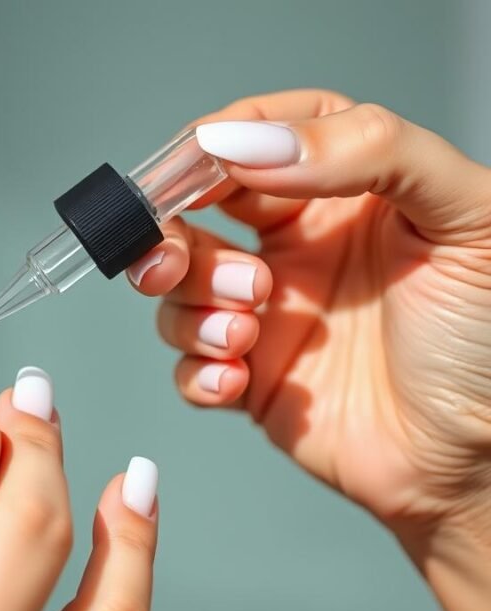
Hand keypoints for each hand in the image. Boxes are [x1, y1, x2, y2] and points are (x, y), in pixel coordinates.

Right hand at [129, 89, 490, 610]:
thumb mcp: (465, 214)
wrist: (483, 459)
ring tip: (244, 331)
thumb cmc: (490, 338)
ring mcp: (268, 316)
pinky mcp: (252, 381)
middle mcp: (294, 249)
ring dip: (193, 308)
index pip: (255, 139)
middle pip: (192, 214)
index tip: (188, 171)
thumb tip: (249, 143)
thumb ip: (370, 150)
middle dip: (165, 234)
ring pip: (178, 291)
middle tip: (173, 262)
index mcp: (341, 193)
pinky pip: (186, 368)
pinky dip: (195, 371)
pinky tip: (235, 377)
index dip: (209, 147)